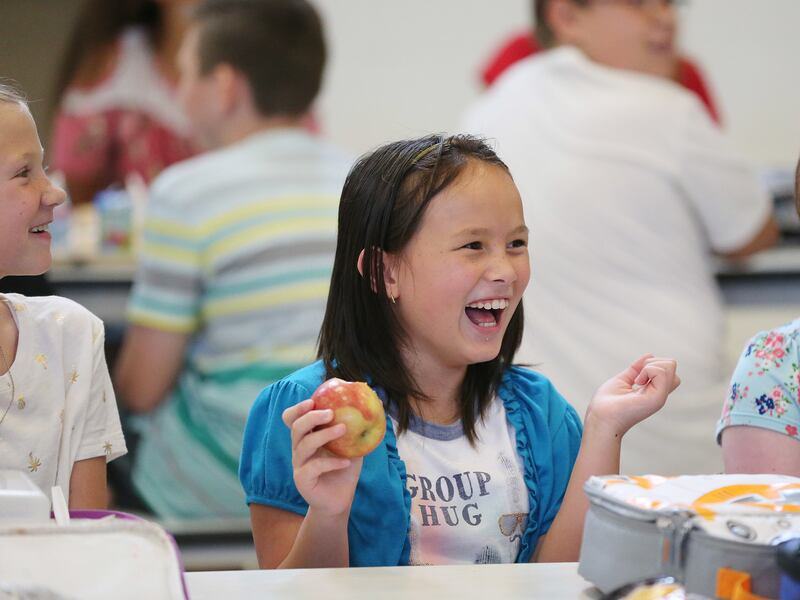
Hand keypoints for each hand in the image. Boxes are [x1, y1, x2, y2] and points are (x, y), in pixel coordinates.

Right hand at [283, 398, 362, 517]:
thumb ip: (357, 428)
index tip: (312, 401)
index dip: (298, 409)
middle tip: (331, 413)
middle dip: (311, 417)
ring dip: (324, 435)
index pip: (292, 419)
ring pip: (304, 445)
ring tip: (343, 429)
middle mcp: (299, 449)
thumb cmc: (344, 470)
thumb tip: (377, 405)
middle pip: (296, 428)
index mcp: (307, 437)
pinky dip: (331, 462)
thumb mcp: (353, 446)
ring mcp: (299, 465)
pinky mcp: (302, 480)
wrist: (339, 500)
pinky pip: (314, 467)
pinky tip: (347, 461)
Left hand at [586, 354, 679, 437]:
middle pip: (672, 365)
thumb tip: (649, 355)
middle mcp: (659, 393)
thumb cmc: (606, 404)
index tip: (636, 375)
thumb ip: (636, 369)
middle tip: (637, 376)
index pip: (667, 370)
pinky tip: (637, 383)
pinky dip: (647, 370)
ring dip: (649, 365)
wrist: (600, 418)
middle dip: (653, 361)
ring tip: (636, 381)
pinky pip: (661, 371)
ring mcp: (660, 396)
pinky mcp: (657, 398)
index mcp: (653, 390)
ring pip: (670, 365)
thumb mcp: (623, 380)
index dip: (652, 364)